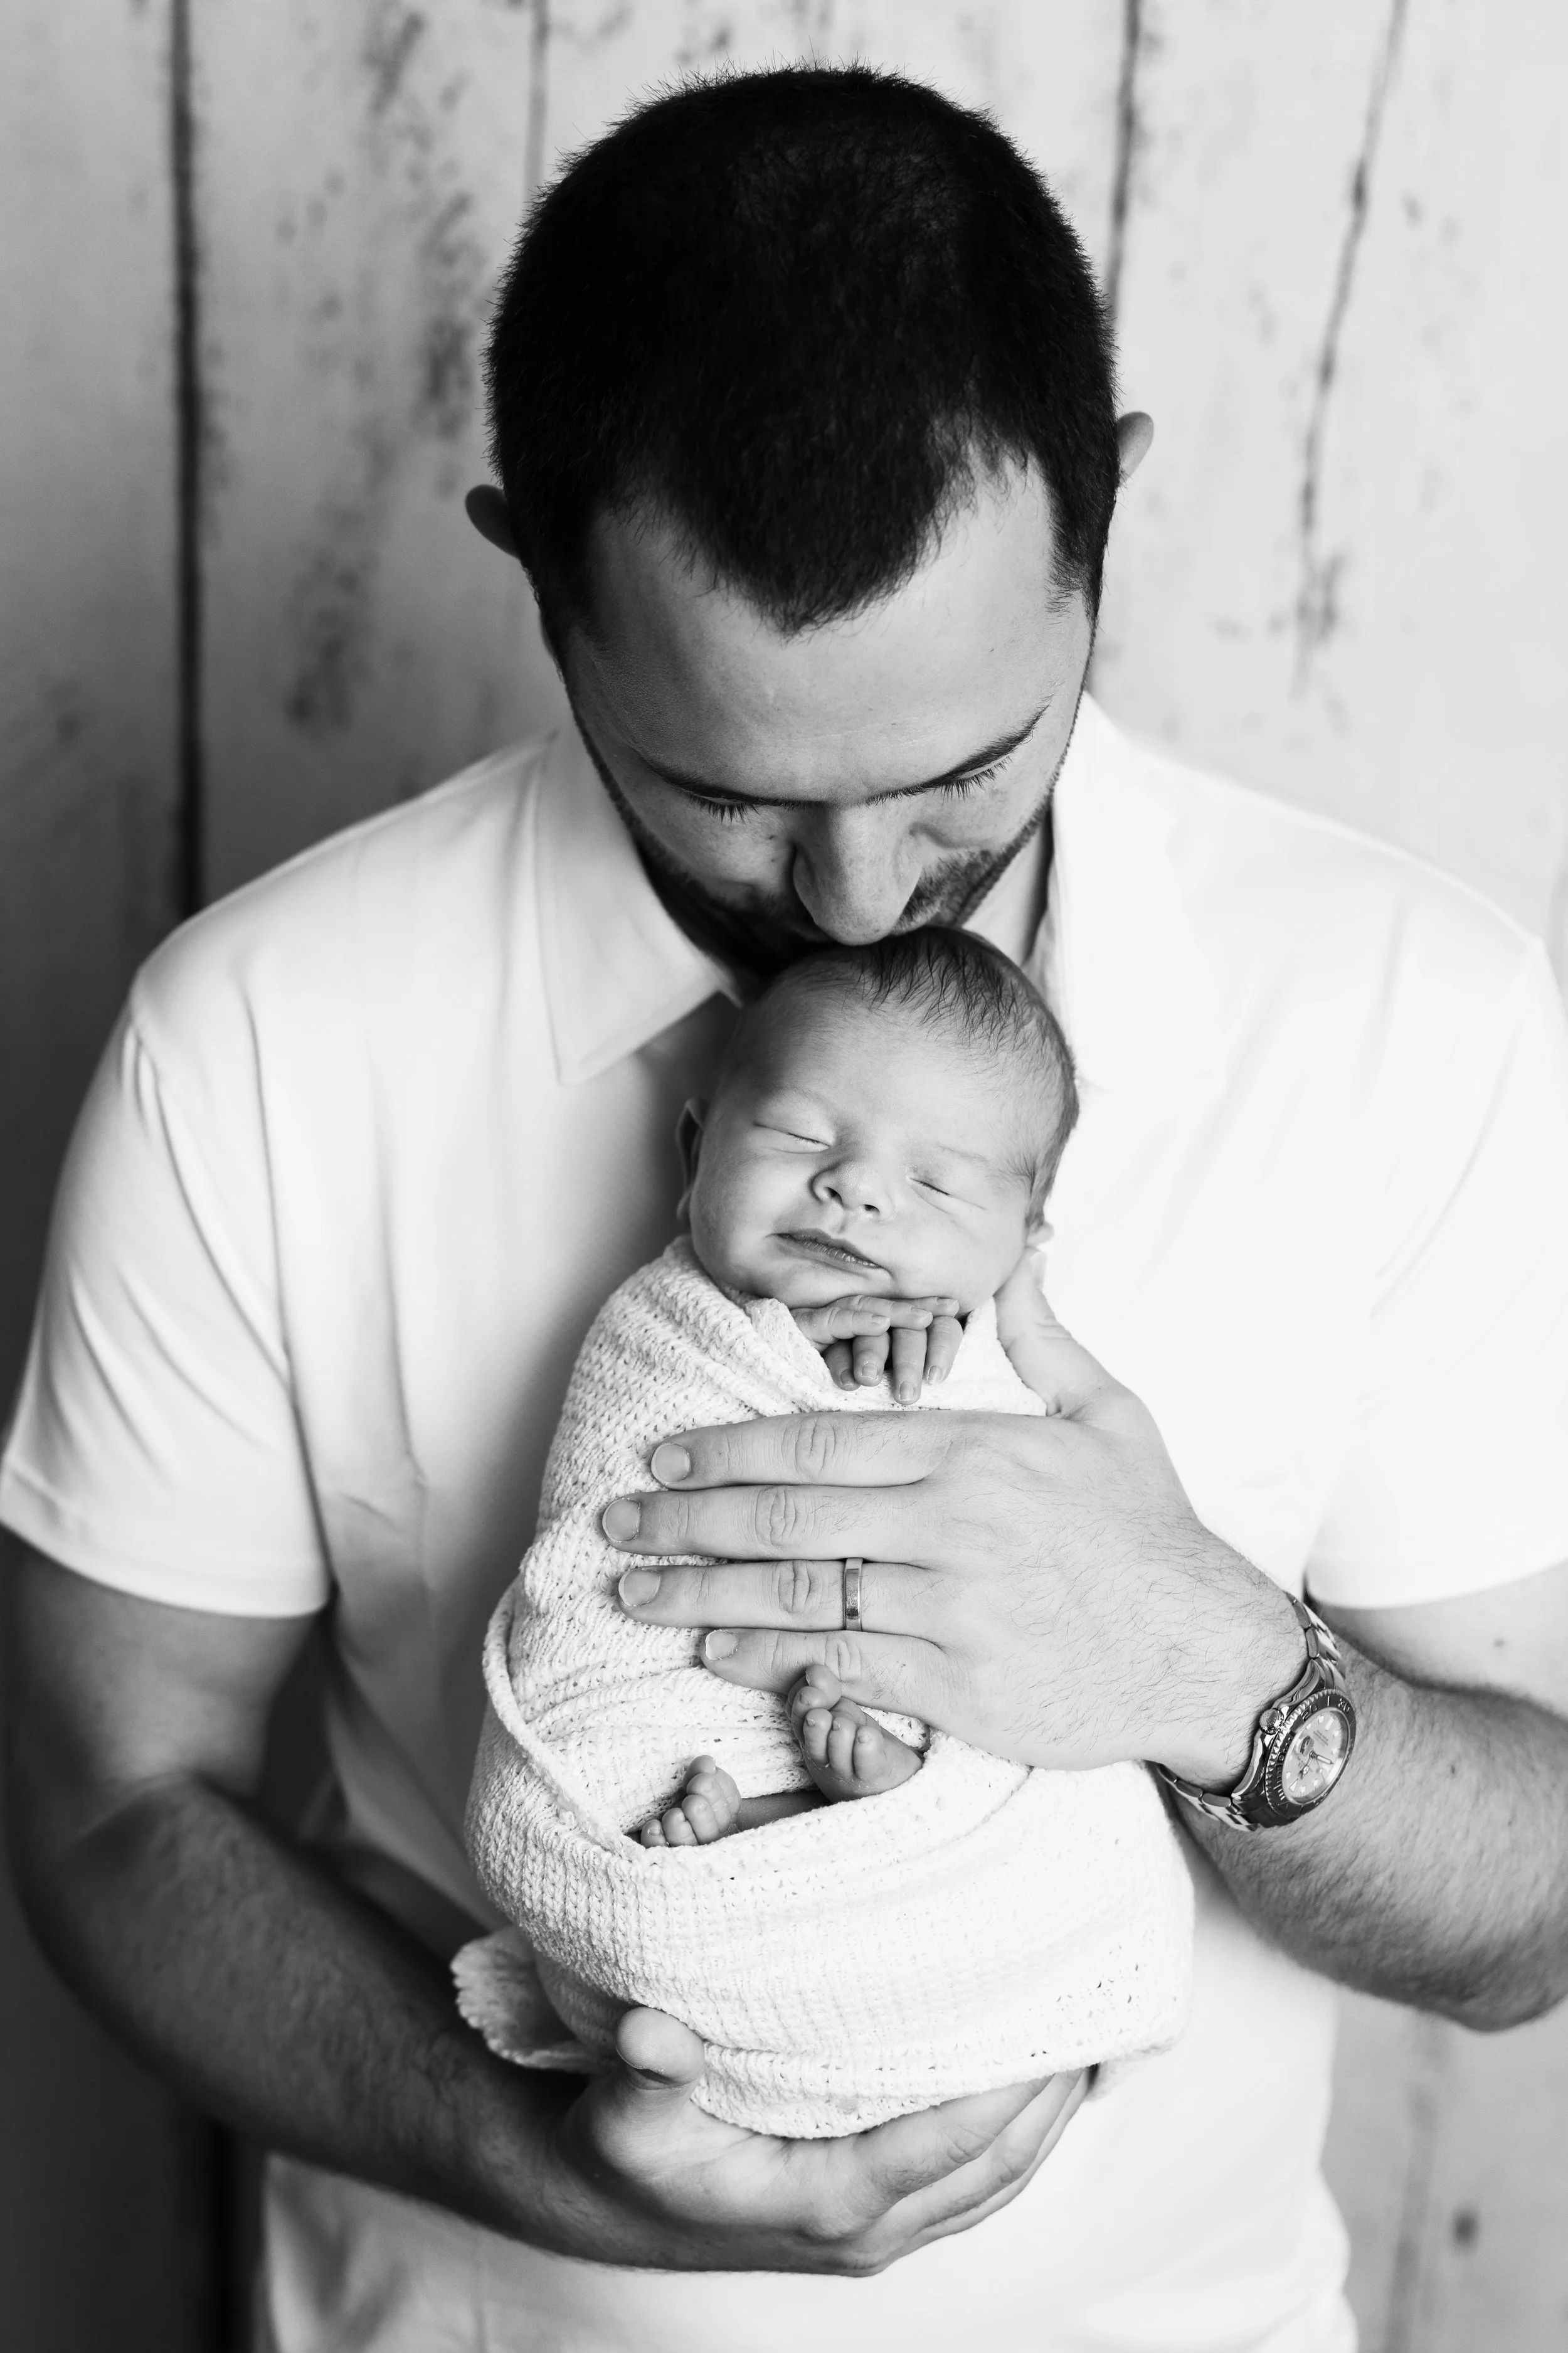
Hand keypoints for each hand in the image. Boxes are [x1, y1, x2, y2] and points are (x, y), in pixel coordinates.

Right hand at [505, 2006, 1086, 2273]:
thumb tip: (655, 2033)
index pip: (951, 2144)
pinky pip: (974, 2182)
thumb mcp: (623, 2110)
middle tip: (1096, 2005)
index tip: (1053, 2016)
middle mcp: (870, 2228)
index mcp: (829, 2202)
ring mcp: (879, 2231)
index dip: (1010, 2087)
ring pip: (998, 2181)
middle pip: (998, 2166)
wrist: (608, 2202)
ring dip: (1046, 2116)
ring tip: (1087, 2031)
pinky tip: (1036, 2078)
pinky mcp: (875, 2218)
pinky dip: (1016, 2135)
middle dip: (1052, 2093)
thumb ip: (648, 2071)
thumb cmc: (626, 2151)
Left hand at [608, 1283, 1303, 1784]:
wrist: (1206, 1653)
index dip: (726, 1447)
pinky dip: (771, 1662)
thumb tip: (1024, 1249)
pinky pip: (843, 1667)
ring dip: (703, 1597)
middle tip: (614, 1526)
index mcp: (973, 1451)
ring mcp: (953, 1609)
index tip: (661, 1457)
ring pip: (800, 1593)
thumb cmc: (1147, 1531)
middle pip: (787, 1515)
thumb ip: (1044, 1333)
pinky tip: (717, 1656)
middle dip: (685, 1520)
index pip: (818, 1440)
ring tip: (635, 1596)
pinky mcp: (961, 1687)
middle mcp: (952, 1525)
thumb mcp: (1107, 1411)